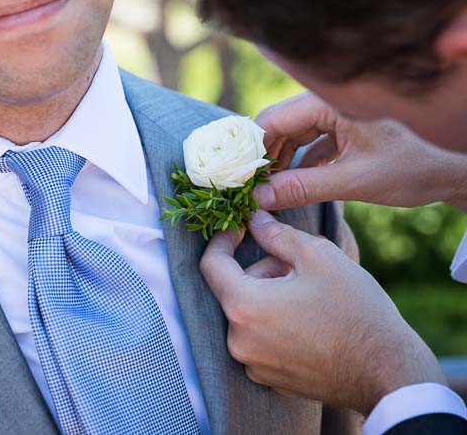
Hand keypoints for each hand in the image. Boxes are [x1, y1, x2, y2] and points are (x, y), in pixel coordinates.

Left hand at [199, 210, 445, 415]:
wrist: (388, 372)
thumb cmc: (355, 311)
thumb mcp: (318, 256)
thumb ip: (277, 234)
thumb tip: (254, 218)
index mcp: (243, 307)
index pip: (211, 265)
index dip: (223, 239)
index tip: (239, 227)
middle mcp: (239, 341)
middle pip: (236, 290)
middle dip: (263, 271)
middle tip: (300, 267)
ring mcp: (253, 365)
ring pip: (249, 315)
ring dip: (270, 298)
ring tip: (312, 297)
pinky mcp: (271, 380)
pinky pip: (262, 341)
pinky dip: (277, 325)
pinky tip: (311, 323)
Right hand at [253, 92, 466, 211]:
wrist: (453, 170)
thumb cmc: (411, 169)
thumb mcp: (353, 181)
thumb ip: (303, 188)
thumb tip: (259, 198)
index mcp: (330, 104)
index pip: (272, 120)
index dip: (251, 150)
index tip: (239, 179)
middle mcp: (328, 103)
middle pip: (278, 126)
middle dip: (263, 157)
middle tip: (251, 189)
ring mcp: (336, 115)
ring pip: (292, 135)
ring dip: (279, 162)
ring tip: (269, 191)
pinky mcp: (343, 130)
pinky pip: (309, 142)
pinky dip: (298, 163)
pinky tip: (292, 185)